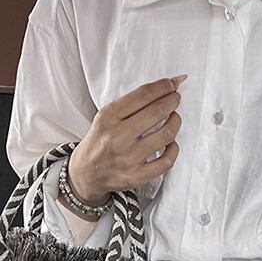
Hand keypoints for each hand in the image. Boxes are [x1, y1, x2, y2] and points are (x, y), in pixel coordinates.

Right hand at [66, 74, 187, 205]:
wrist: (85, 173)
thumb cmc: (99, 142)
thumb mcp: (105, 117)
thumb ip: (131, 104)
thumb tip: (165, 88)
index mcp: (109, 118)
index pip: (144, 95)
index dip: (164, 86)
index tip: (172, 84)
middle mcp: (118, 137)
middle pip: (158, 111)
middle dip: (173, 100)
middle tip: (175, 99)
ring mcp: (128, 158)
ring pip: (166, 134)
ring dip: (176, 122)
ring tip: (173, 119)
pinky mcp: (136, 176)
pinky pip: (166, 161)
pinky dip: (174, 149)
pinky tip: (171, 144)